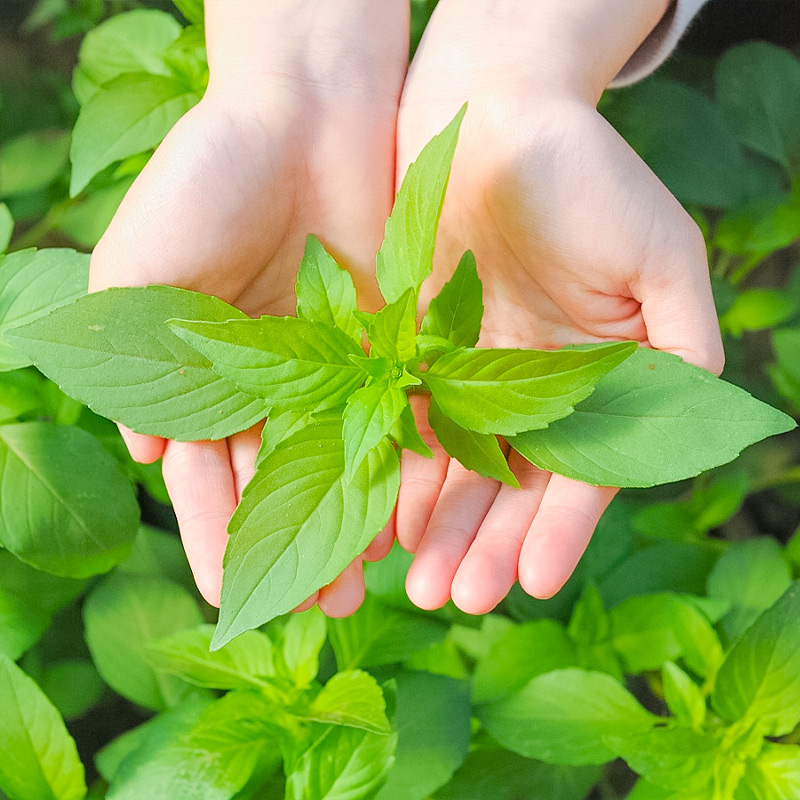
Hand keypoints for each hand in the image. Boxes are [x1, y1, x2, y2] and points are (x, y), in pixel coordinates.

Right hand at [90, 0, 408, 612]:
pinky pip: (401, 413)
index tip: (232, 594)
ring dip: (358, 520)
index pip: (211, 476)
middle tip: (328, 605)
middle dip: (301, 546)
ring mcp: (336, 368)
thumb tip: (148, 453)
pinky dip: (407, 462)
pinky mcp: (392, 343)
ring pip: (347, 462)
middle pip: (286, 483)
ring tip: (376, 577)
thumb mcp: (141, 263)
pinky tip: (417, 508)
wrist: (304, 115)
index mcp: (209, 378)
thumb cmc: (208, 177)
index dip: (218, 535)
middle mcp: (274, 383)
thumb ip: (136, 357)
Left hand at [394, 0, 723, 613]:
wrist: (496, 115)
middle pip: (510, 485)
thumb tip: (697, 417)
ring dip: (437, 527)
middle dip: (485, 544)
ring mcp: (473, 375)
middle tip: (454, 600)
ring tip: (415, 586)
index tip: (532, 582)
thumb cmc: (588, 174)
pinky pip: (403, 424)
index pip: (581, 470)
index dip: (559, 527)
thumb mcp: (660, 254)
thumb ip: (682, 341)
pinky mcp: (416, 353)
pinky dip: (396, 471)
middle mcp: (535, 389)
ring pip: (454, 468)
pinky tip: (381, 521)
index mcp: (596, 379)